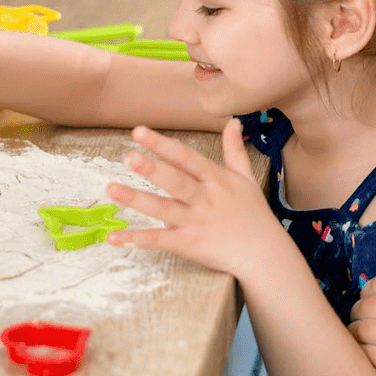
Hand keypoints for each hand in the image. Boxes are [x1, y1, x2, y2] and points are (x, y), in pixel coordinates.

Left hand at [106, 119, 291, 279]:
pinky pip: (160, 241)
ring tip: (111, 188)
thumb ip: (234, 150)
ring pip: (163, 209)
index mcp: (216, 179)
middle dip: (151, 168)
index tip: (139, 132)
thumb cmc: (254, 214)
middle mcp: (205, 198)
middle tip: (128, 156)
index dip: (162, 145)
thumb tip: (234, 121)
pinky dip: (137, 240)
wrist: (265, 254)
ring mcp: (197, 222)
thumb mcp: (247, 178)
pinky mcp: (190, 245)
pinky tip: (115, 237)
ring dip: (136, 199)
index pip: (186, 157)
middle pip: (175, 181)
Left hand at [349, 229, 375, 375]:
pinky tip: (371, 351)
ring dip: (357, 331)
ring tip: (363, 333)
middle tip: (363, 317)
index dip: (369, 290)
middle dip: (359, 310)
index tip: (372, 299)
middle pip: (365, 305)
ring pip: (361, 330)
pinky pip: (367, 354)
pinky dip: (364, 351)